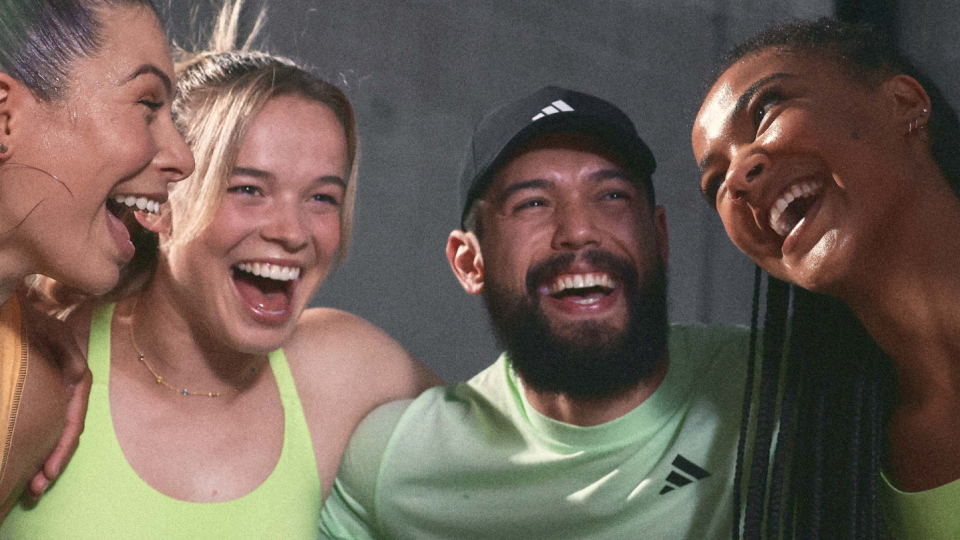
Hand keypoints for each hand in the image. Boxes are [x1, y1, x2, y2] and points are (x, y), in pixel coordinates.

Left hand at [18, 292, 90, 498]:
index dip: (62, 448)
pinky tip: (29, 462)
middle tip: (35, 489)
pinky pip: (43, 427)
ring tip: (33, 486)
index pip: (73, 421)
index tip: (49, 471)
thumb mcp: (52, 332)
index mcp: (76, 379)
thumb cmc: (31, 320)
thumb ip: (69, 353)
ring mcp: (54, 396)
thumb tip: (79, 377)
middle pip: (64, 434)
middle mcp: (68, 392)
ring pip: (53, 435)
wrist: (13, 311)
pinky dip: (37, 447)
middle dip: (52, 463)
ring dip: (45, 460)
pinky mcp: (40, 399)